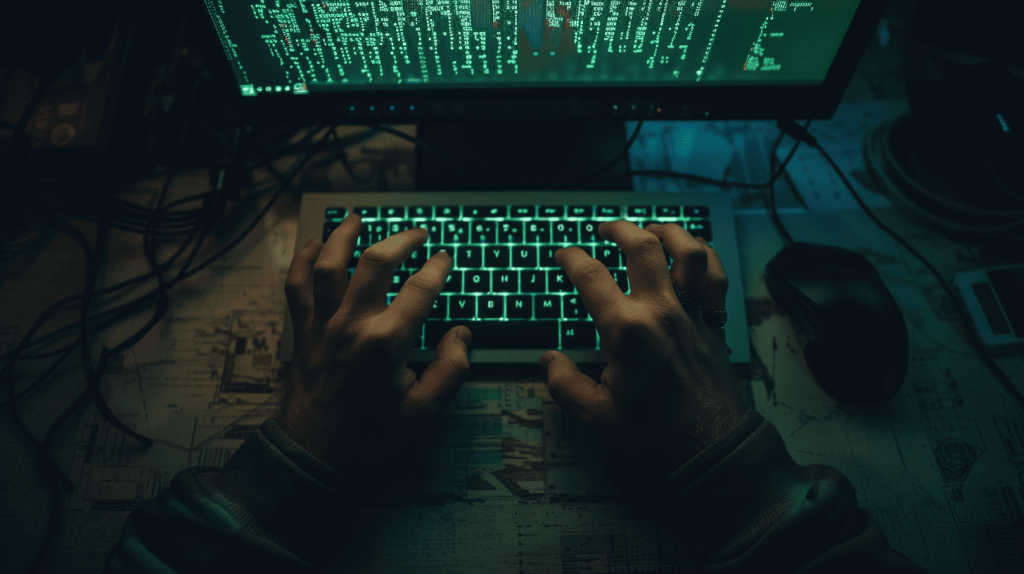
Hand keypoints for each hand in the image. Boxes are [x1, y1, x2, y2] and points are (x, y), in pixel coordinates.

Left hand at [281, 214, 471, 468]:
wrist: (314, 451)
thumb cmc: (370, 433)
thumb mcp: (424, 413)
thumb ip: (451, 371)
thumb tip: (461, 335)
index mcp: (386, 342)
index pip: (419, 289)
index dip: (436, 268)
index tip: (444, 258)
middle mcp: (353, 324)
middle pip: (375, 263)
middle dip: (400, 240)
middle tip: (417, 233)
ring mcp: (323, 325)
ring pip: (329, 264)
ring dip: (344, 236)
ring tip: (358, 219)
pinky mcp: (303, 332)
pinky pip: (297, 286)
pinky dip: (302, 261)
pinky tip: (312, 246)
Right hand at [540, 221, 746, 469]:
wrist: (710, 446)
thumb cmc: (655, 432)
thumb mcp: (596, 416)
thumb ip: (564, 384)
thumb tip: (548, 360)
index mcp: (628, 332)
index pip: (591, 277)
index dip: (572, 258)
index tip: (564, 254)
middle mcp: (662, 313)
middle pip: (642, 247)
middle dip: (619, 229)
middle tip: (604, 229)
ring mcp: (693, 314)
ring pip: (688, 251)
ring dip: (668, 231)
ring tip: (650, 229)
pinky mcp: (715, 323)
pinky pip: (717, 277)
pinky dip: (707, 256)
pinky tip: (694, 250)